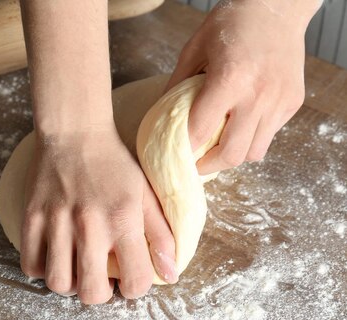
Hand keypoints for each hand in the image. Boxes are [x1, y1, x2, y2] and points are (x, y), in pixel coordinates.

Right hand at [20, 126, 177, 303]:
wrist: (74, 132)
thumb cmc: (114, 165)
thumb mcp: (145, 195)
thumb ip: (161, 236)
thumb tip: (169, 274)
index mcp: (123, 219)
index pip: (135, 282)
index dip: (135, 288)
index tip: (129, 278)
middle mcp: (89, 224)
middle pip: (91, 293)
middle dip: (100, 294)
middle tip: (100, 278)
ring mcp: (56, 221)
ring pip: (58, 283)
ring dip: (70, 284)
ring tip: (76, 268)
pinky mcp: (31, 217)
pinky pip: (30, 264)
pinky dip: (42, 269)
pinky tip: (54, 256)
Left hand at [166, 0, 318, 174]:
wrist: (278, 6)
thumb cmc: (231, 23)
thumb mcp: (194, 49)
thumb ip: (177, 85)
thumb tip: (163, 117)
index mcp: (229, 80)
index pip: (200, 132)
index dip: (185, 150)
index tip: (175, 157)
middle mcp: (258, 95)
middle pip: (231, 155)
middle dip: (209, 166)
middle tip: (196, 165)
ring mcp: (279, 101)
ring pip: (254, 152)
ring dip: (233, 156)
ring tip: (218, 147)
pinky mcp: (292, 103)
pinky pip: (269, 135)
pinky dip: (252, 138)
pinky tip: (240, 125)